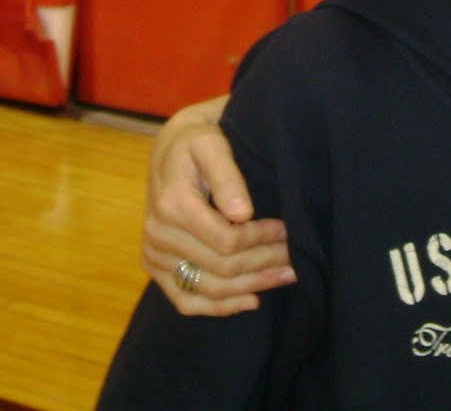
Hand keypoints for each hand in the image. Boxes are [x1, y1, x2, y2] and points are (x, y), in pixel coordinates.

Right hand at [141, 95, 295, 315]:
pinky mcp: (154, 267)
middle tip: (296, 259)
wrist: (169, 152)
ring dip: (250, 287)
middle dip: (263, 264)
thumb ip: (228, 177)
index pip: (227, 241)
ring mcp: (154, 255)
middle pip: (221, 267)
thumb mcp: (213, 145)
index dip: (262, 240)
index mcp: (172, 205)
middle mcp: (158, 234)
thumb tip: (243, 213)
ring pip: (208, 288)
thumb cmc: (197, 143)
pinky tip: (250, 301)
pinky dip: (218, 307)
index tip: (287, 231)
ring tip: (285, 277)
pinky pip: (185, 300)